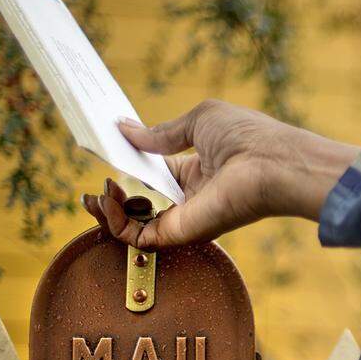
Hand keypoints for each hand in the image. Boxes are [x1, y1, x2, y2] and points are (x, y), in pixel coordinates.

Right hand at [82, 99, 360, 248]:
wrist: (272, 162)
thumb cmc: (247, 135)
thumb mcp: (198, 122)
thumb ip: (160, 133)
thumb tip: (125, 129)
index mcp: (198, 170)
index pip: (154, 176)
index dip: (128, 169)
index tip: (105, 156)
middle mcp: (190, 198)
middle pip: (141, 207)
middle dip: (110, 201)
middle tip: (89, 192)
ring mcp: (185, 217)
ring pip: (135, 227)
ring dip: (106, 213)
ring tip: (92, 196)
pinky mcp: (182, 231)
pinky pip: (138, 237)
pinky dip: (115, 221)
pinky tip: (108, 195)